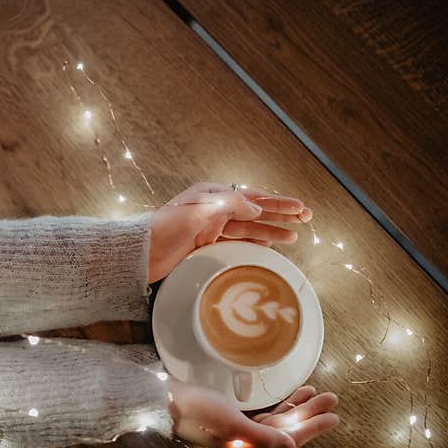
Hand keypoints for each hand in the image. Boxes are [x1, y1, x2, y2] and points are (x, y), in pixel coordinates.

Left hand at [148, 183, 312, 282]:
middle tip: (306, 218)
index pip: (253, 197)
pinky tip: (267, 248)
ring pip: (248, 229)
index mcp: (212, 195)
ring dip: (271, 232)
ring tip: (293, 237)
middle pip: (255, 211)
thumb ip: (230, 206)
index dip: (278, 203)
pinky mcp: (205, 247)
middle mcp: (214, 210)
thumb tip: (258, 208)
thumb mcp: (200, 210)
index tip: (300, 208)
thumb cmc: (165, 227)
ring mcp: (210, 229)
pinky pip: (236, 244)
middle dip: (280, 215)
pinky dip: (253, 245)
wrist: (141, 252)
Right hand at [169, 382, 338, 447]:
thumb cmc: (195, 410)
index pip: (287, 438)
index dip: (311, 428)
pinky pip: (265, 414)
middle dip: (309, 414)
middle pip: (286, 429)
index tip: (333, 416)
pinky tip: (291, 396)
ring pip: (278, 420)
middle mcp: (246, 442)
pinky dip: (281, 404)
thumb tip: (290, 447)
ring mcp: (239, 430)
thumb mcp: (230, 422)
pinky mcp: (232, 418)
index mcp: (246, 447)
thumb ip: (262, 436)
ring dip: (297, 407)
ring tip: (316, 393)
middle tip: (330, 399)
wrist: (164, 400)